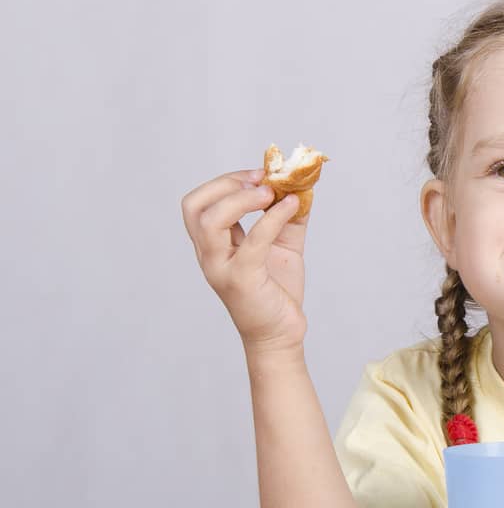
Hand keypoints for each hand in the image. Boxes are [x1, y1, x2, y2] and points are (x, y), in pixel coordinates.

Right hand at [181, 168, 307, 353]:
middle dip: (226, 184)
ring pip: (209, 221)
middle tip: (262, 181)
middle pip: (194, 206)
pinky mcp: (241, 280)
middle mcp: (208, 255)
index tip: (259, 174)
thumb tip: (304, 185)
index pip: (199, 203)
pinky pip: (252, 242)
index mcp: (212, 244)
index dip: (226, 181)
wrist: (281, 333)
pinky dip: (272, 218)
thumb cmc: (277, 290)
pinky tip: (292, 206)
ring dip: (241, 199)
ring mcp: (221, 268)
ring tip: (271, 193)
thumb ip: (289, 216)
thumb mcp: (284, 245)